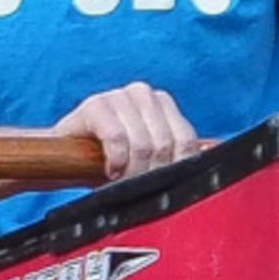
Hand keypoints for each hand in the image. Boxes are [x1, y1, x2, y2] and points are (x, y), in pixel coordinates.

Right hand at [56, 79, 201, 177]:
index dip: (174, 169)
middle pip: (164, 143)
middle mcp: (144, 93)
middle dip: (151, 173)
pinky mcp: (95, 104)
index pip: (186, 140)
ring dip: (132, 170)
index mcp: (163, 103)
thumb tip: (212, 156)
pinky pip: (116, 137)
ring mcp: (119, 95)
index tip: (160, 184)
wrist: (66, 156)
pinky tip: (110, 168)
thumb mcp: (149, 158)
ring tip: (121, 179)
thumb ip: (176, 156)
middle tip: (136, 186)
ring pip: (142, 142)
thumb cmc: (111, 160)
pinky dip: (116, 160)